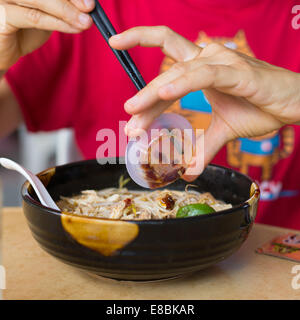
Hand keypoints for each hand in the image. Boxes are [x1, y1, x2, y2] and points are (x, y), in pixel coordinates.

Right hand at [0, 0, 94, 70]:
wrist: (3, 51)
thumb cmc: (24, 29)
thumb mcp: (46, 13)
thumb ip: (62, 6)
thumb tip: (87, 4)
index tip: (90, 0)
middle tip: (90, 7)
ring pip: (41, 0)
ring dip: (67, 12)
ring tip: (86, 22)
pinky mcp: (2, 16)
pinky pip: (35, 17)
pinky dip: (58, 23)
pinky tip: (74, 28)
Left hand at [110, 26, 299, 179]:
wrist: (294, 104)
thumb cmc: (260, 107)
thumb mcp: (224, 129)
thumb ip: (204, 145)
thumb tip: (189, 170)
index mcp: (201, 69)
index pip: (165, 73)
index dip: (145, 89)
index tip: (127, 108)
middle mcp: (207, 59)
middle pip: (166, 71)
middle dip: (143, 96)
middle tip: (128, 119)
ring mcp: (221, 63)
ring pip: (178, 73)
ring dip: (153, 93)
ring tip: (133, 111)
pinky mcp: (236, 72)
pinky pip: (203, 76)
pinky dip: (181, 83)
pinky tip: (163, 94)